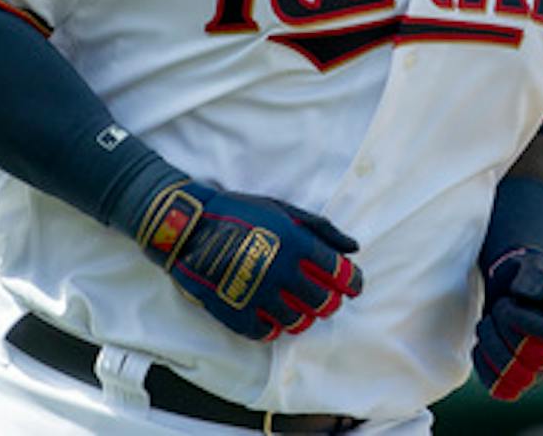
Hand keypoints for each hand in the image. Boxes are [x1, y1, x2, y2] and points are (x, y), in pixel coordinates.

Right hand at [136, 181, 362, 340]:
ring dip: (303, 316)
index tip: (353, 285)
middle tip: (325, 298)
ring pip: (297, 321)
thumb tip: (353, 247)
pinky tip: (271, 316)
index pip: (338, 273)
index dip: (352, 282)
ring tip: (297, 306)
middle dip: (329, 302)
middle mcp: (280, 271)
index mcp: (294, 243)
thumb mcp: (281, 209)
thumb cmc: (238, 213)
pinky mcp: (236, 311)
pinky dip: (273, 327)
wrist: (188, 227)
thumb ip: (320, 228)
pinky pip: (265, 333)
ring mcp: (258, 294)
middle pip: (322, 302)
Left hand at [471, 246, 542, 400]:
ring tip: (486, 323)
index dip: (527, 320)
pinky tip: (481, 341)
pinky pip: (501, 389)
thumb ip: (534, 274)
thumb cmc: (528, 273)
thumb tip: (521, 293)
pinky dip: (484, 366)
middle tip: (497, 307)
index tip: (509, 300)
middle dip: (506, 330)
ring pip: (518, 379)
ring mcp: (542, 372)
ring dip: (492, 347)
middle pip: (535, 359)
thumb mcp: (536, 263)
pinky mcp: (519, 381)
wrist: (514, 285)